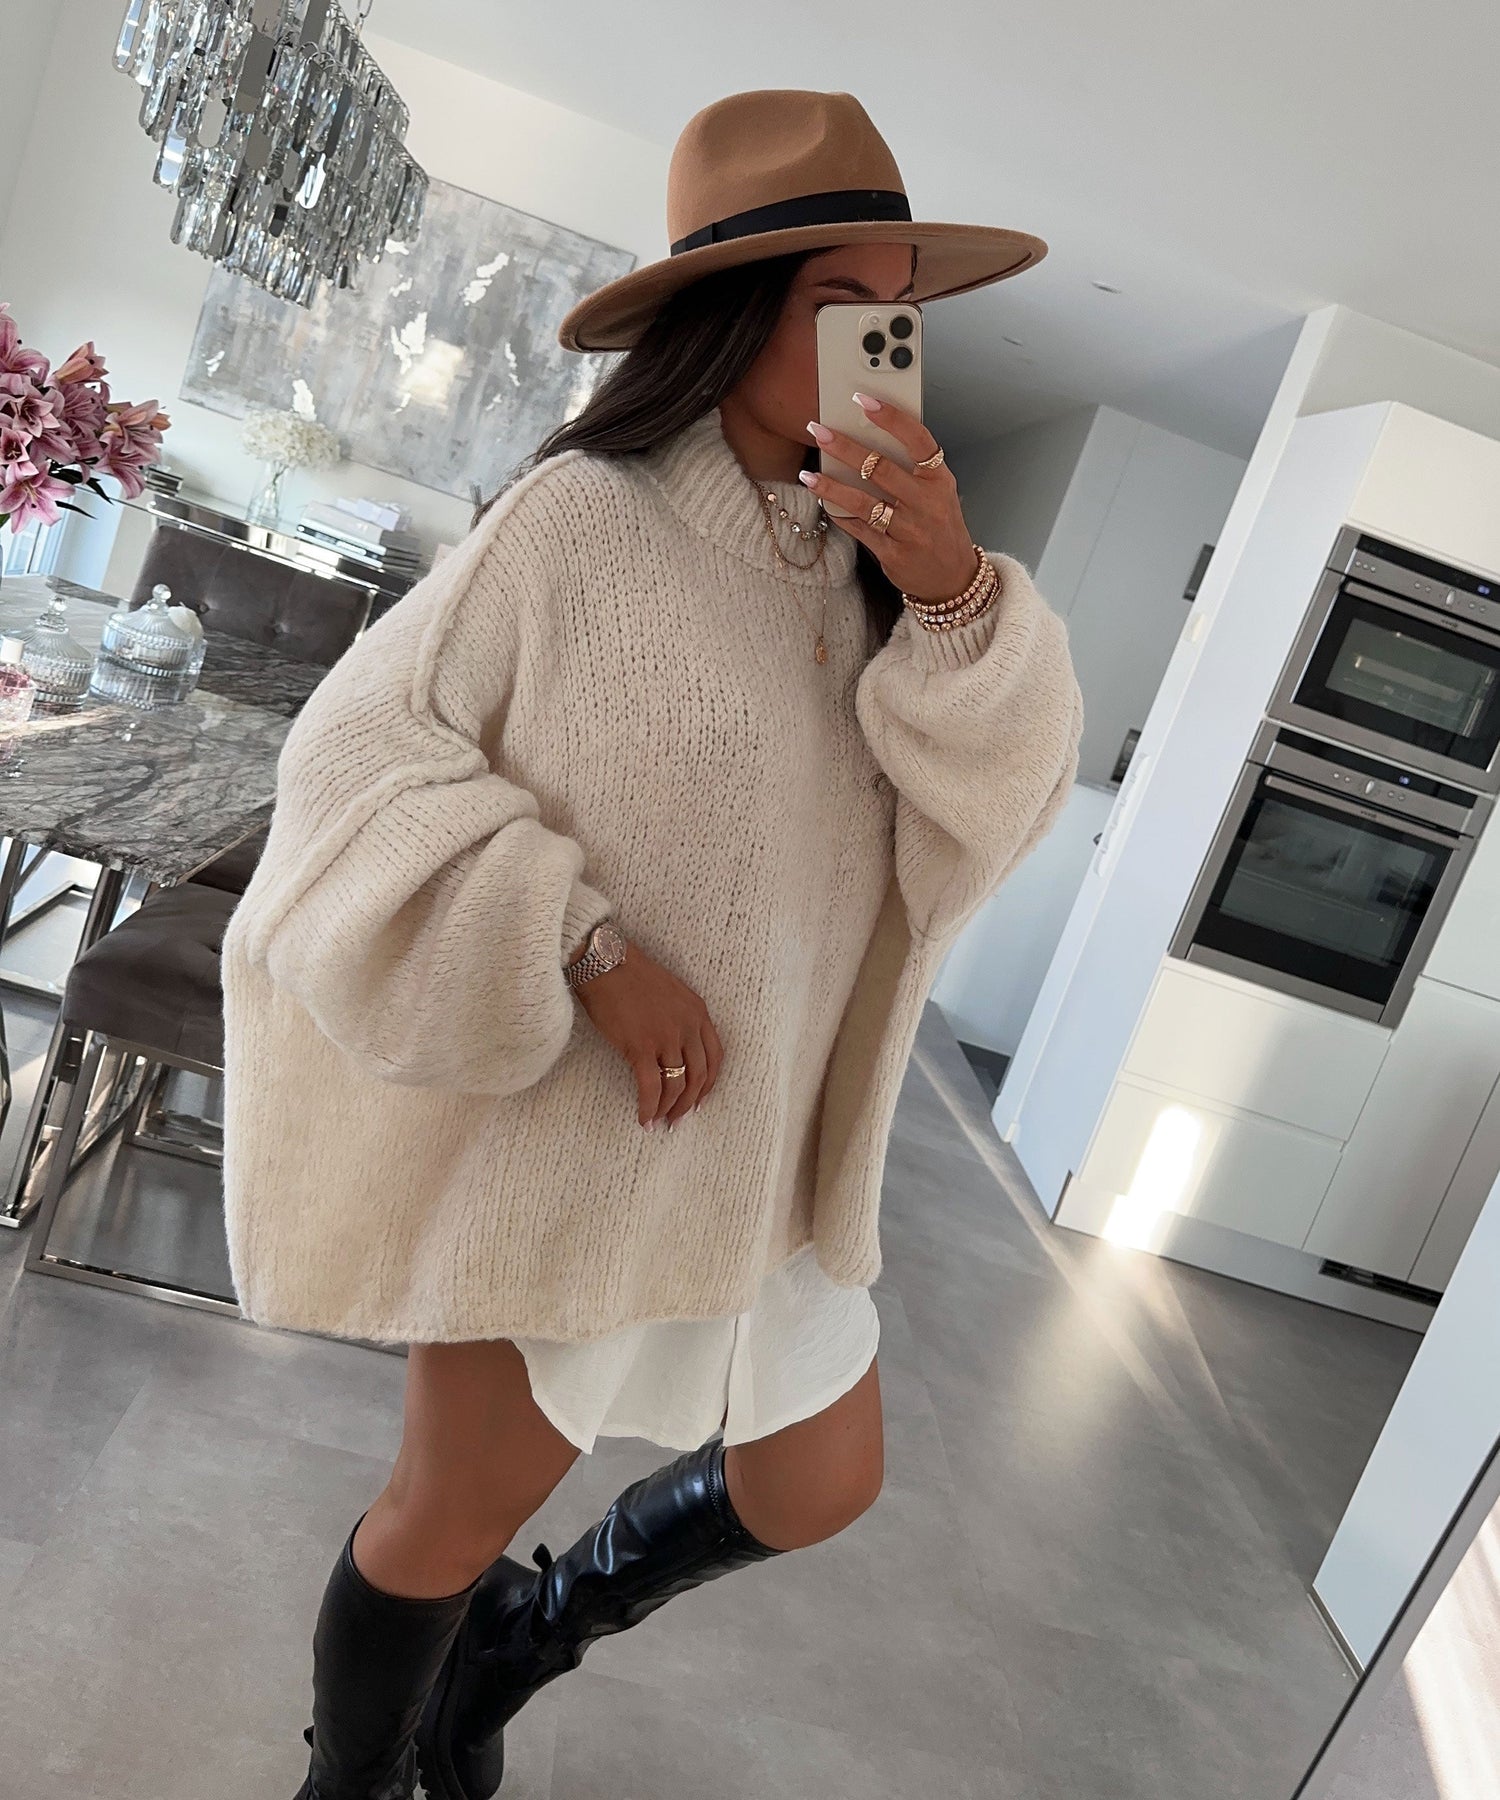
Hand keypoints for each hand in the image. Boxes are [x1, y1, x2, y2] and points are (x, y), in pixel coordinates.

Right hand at [574, 937, 723, 1129]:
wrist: (604, 962)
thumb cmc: (630, 976)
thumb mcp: (669, 993)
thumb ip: (679, 1019)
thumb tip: (673, 1052)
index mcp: (698, 1011)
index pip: (716, 1056)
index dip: (709, 1083)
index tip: (699, 1100)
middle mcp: (688, 1025)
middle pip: (699, 1076)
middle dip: (689, 1103)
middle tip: (677, 1120)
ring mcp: (666, 1036)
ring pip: (677, 1084)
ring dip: (669, 1109)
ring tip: (659, 1122)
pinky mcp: (641, 1046)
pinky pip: (651, 1087)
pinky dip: (649, 1107)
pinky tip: (644, 1118)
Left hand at [802, 395, 977, 602]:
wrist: (953, 577)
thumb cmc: (940, 526)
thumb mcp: (939, 493)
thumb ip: (912, 469)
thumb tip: (867, 437)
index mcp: (940, 480)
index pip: (918, 440)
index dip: (891, 418)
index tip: (863, 400)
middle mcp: (927, 503)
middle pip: (881, 469)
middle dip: (845, 447)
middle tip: (818, 430)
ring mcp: (910, 531)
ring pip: (863, 502)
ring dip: (831, 486)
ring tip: (808, 474)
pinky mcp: (894, 554)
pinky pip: (859, 529)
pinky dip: (839, 514)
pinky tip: (822, 501)